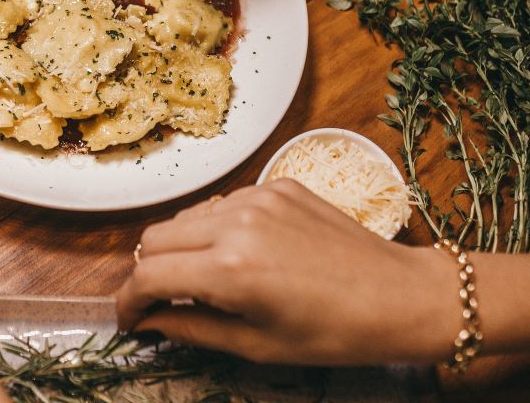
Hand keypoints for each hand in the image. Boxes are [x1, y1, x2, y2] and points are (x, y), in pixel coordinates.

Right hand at [117, 180, 461, 364]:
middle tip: (165, 302)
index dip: (129, 302)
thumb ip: (191, 329)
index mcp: (230, 270)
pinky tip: (243, 254)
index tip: (130, 321)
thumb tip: (150, 323)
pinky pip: (222, 204)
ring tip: (206, 280)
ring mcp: (256, 197)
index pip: (149, 276)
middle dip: (151, 273)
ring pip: (186, 218)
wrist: (400, 295)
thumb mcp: (257, 345)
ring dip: (182, 249)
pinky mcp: (276, 184)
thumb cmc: (334, 333)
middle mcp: (235, 223)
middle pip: (156, 238)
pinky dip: (216, 229)